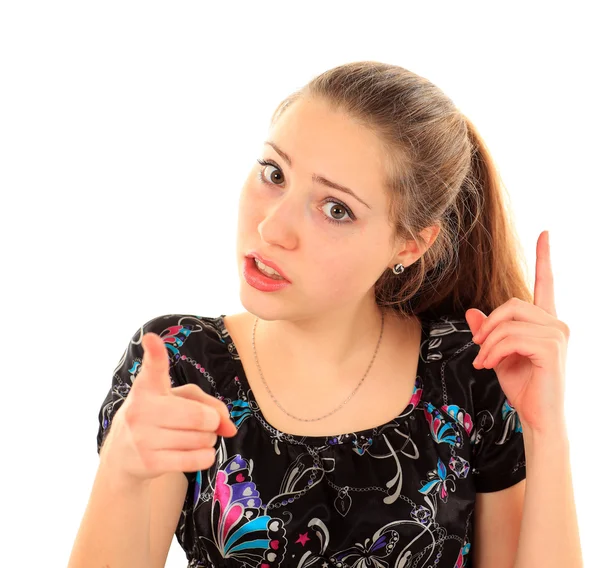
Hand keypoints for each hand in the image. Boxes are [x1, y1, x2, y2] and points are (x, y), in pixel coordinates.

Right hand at [101, 332, 236, 482]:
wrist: (123, 456)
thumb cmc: (158, 418)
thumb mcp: (178, 400)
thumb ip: (209, 404)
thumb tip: (229, 428)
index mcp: (147, 387)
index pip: (154, 368)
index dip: (155, 352)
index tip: (151, 338)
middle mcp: (141, 409)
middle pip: (199, 415)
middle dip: (212, 421)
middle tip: (206, 423)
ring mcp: (142, 437)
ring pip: (201, 438)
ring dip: (208, 439)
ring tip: (195, 437)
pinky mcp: (149, 463)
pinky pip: (196, 459)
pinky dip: (206, 456)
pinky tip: (197, 452)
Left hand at [465, 230, 569, 434]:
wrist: (536, 416)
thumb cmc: (522, 385)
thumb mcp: (497, 353)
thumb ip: (488, 331)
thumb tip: (472, 312)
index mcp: (546, 321)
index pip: (546, 283)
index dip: (544, 257)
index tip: (545, 233)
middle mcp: (556, 322)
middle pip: (512, 303)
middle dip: (488, 325)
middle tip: (477, 346)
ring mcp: (557, 333)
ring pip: (508, 321)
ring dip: (487, 342)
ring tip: (482, 360)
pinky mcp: (551, 346)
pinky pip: (511, 337)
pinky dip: (492, 350)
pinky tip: (488, 365)